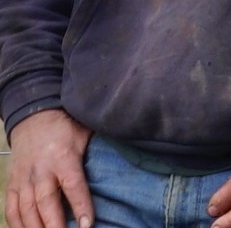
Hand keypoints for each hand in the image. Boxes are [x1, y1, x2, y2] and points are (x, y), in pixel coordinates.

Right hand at [5, 109, 93, 227]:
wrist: (34, 115)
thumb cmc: (66, 126)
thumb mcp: (85, 133)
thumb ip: (95, 152)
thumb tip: (118, 168)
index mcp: (63, 156)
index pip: (73, 184)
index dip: (81, 205)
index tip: (87, 225)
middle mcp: (41, 169)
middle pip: (45, 202)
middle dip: (54, 225)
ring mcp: (23, 178)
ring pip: (26, 209)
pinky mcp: (12, 183)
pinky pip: (11, 209)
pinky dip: (17, 225)